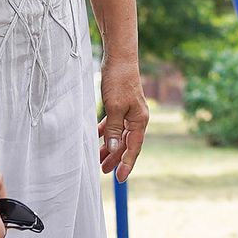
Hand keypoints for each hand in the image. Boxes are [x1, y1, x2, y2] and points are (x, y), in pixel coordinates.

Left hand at [98, 56, 149, 180]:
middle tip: (104, 171)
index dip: (126, 164)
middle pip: (127, 144)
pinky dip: (106, 133)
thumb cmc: (119, 82)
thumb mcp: (115, 108)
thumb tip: (114, 149)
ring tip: (99, 158)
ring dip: (110, 147)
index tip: (119, 178)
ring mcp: (129, 112)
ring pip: (119, 135)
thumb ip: (114, 130)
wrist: (119, 59)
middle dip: (116, 158)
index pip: (133, 148)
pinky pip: (114, 125)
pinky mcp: (120, 106)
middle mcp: (137, 118)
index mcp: (139, 121)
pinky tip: (97, 138)